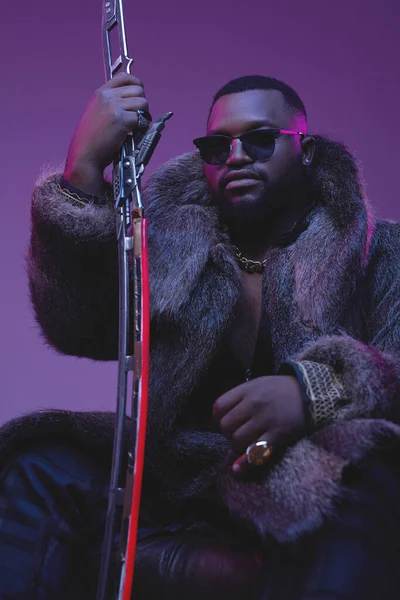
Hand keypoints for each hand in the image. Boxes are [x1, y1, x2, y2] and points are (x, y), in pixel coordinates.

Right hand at [64, 72, 149, 195]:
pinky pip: (141, 118)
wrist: (84, 154)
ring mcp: (113, 107)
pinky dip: (142, 127)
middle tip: (139, 117)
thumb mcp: (97, 113)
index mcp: (100, 93)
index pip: (124, 77)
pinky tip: (134, 133)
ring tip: (137, 126)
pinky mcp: (121, 120)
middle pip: (138, 90)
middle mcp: (107, 96)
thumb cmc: (92, 140)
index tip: (140, 94)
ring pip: (143, 103)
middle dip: (142, 104)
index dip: (137, 84)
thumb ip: (111, 103)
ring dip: (144, 115)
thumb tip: (133, 100)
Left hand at [213, 376, 305, 474]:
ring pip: (237, 440)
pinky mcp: (278, 435)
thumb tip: (222, 422)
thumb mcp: (258, 385)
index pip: (219, 406)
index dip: (218, 418)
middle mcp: (254, 404)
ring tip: (244, 444)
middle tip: (237, 433)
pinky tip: (238, 469)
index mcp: (247, 390)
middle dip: (227, 433)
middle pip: (226, 425)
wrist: (311, 394)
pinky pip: (256, 452)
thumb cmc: (281, 390)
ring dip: (236, 446)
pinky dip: (245, 463)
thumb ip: (240, 399)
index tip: (224, 421)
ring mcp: (266, 420)